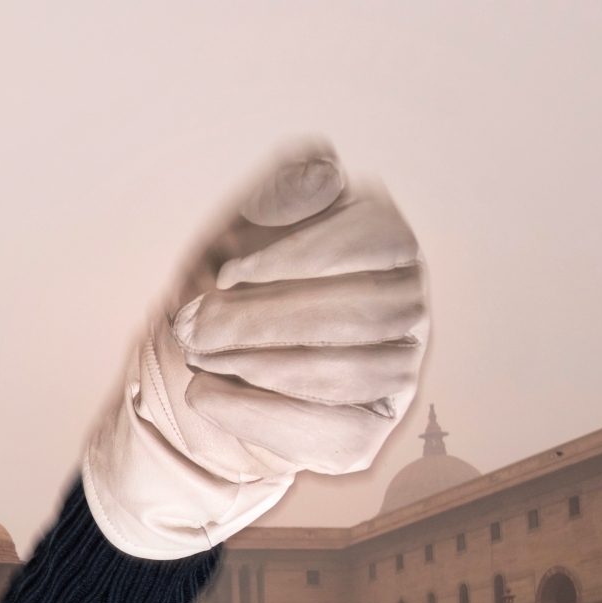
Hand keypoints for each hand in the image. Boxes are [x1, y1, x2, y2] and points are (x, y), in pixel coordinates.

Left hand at [81, 143, 425, 558]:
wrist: (196, 371)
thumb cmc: (224, 288)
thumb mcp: (235, 232)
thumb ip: (275, 195)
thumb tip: (323, 169)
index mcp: (386, 244)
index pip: (376, 242)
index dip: (300, 257)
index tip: (227, 271)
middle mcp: (407, 308)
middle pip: (364, 311)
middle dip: (266, 320)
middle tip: (193, 325)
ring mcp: (396, 374)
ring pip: (351, 371)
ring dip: (259, 363)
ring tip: (198, 355)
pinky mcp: (366, 433)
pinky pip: (331, 432)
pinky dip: (256, 414)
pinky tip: (204, 394)